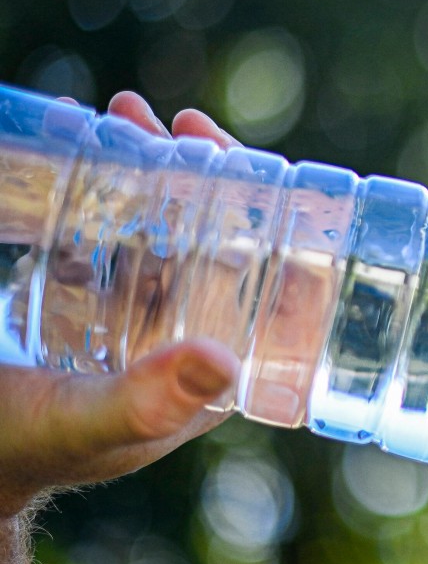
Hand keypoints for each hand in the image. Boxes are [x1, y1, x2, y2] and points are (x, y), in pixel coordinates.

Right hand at [0, 92, 241, 515]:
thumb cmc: (22, 449)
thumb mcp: (83, 423)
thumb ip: (145, 402)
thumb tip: (221, 359)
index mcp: (213, 367)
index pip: (267, 281)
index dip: (266, 217)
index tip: (235, 160)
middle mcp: (186, 333)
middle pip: (218, 238)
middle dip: (200, 174)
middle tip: (168, 121)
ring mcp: (137, 313)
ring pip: (164, 224)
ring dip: (149, 166)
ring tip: (122, 114)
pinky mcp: (89, 297)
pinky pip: (111, 231)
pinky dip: (102, 185)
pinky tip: (82, 139)